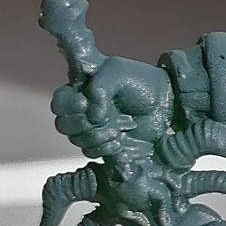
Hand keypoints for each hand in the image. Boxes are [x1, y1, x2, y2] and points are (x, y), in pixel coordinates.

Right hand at [51, 56, 172, 159]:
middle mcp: (84, 110)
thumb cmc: (141, 82)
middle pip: (63, 125)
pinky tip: (120, 141)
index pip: (59, 103)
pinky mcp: (106, 144)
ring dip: (96, 136)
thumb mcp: (117, 73)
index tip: (85, 102)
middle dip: (82, 124)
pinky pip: (91, 152)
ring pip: (77, 140)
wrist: (166, 102)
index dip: (68, 106)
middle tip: (105, 118)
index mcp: (82, 90)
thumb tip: (93, 116)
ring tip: (118, 130)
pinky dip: (104, 148)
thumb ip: (100, 89)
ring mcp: (94, 128)